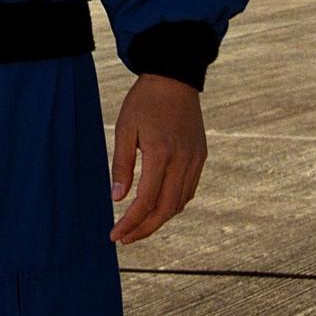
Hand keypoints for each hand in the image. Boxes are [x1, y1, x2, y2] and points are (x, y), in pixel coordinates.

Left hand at [109, 73, 206, 244]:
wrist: (174, 77)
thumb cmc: (145, 101)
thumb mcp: (125, 128)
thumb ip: (121, 164)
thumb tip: (117, 198)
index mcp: (161, 154)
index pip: (145, 201)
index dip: (130, 222)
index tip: (115, 235)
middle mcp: (182, 161)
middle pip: (166, 210)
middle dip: (144, 229)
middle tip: (125, 238)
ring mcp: (195, 160)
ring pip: (179, 203)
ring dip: (160, 220)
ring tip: (138, 226)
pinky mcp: (201, 156)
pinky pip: (188, 190)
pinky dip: (173, 204)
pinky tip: (158, 207)